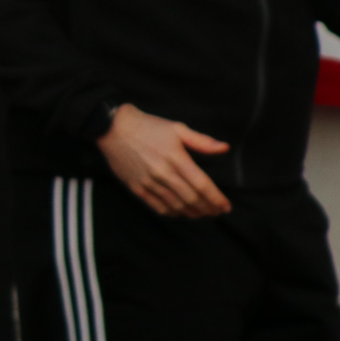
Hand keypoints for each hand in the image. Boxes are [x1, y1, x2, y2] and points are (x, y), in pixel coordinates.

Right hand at [96, 103, 231, 217]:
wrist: (113, 128)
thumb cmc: (148, 126)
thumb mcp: (177, 128)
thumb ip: (202, 141)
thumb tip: (225, 148)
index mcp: (177, 158)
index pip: (202, 185)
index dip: (216, 198)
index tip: (226, 206)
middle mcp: (164, 173)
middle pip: (191, 199)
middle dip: (208, 209)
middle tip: (216, 212)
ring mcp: (149, 182)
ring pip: (176, 206)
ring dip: (192, 213)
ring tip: (202, 214)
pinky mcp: (137, 188)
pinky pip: (158, 207)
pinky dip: (172, 213)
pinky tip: (179, 212)